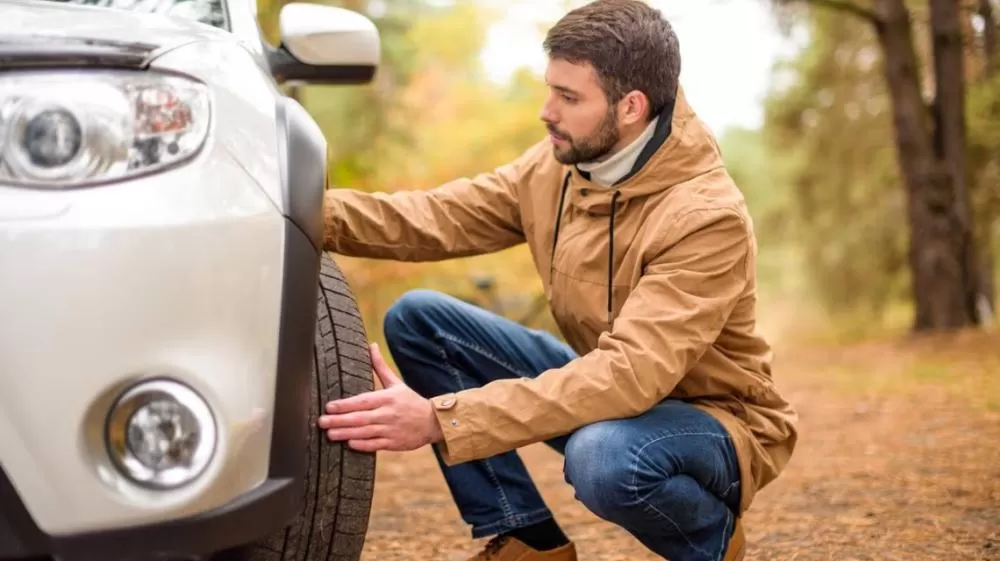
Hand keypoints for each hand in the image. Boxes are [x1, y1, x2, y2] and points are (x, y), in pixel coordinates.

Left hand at [317, 342, 443, 452]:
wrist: (432, 422)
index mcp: (387, 398)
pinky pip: (375, 445)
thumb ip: (380, 367)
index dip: (345, 405)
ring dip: (346, 433)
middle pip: (360, 418)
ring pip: (365, 432)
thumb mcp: (396, 383)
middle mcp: (388, 414)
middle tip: (322, 421)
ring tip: (329, 434)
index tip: (329, 406)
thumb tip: (371, 346)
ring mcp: (390, 430)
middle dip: (340, 420)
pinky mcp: (394, 443)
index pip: (362, 401)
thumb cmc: (410, 401)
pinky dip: (362, 444)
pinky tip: (349, 443)